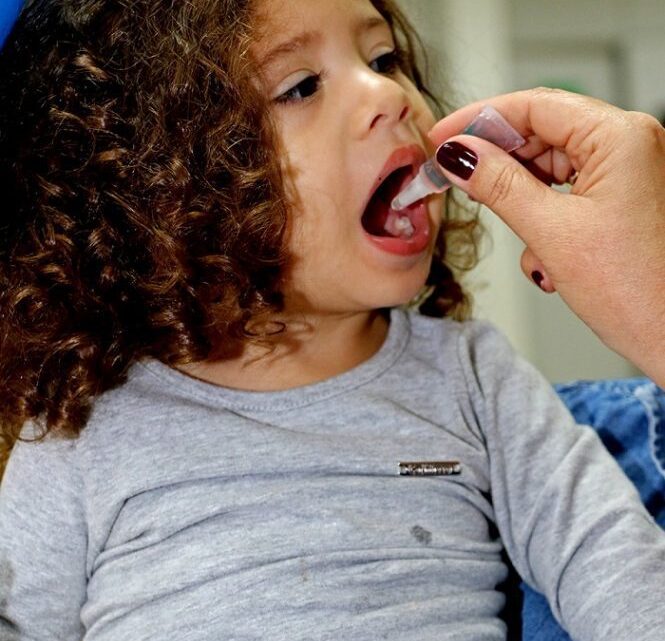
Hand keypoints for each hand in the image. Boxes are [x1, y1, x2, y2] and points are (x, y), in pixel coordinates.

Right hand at [429, 88, 664, 386]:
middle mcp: (627, 145)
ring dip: (520, 200)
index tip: (440, 138)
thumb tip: (458, 155)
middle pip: (540, 133)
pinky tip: (542, 255)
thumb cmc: (638, 292)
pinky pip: (564, 193)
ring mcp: (625, 172)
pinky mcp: (619, 199)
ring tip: (513, 232)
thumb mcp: (551, 233)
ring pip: (548, 167)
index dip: (478, 119)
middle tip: (455, 178)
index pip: (534, 106)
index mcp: (620, 137)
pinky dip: (540, 217)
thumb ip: (498, 186)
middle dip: (497, 162)